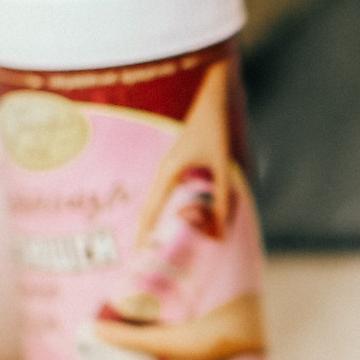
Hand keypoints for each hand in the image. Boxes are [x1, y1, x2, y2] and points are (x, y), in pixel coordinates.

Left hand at [93, 296, 265, 359]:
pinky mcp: (192, 334)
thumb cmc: (214, 339)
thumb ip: (133, 338)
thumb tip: (95, 332)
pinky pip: (163, 334)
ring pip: (150, 350)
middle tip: (98, 338)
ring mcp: (186, 353)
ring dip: (133, 338)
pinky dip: (149, 325)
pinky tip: (139, 308)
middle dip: (119, 357)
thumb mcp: (169, 341)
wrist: (251, 321)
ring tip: (112, 320)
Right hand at [136, 62, 245, 245]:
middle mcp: (162, 171)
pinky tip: (167, 220)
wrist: (210, 100)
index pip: (149, 212)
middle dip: (142, 234)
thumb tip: (222, 230)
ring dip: (151, 223)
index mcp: (168, 173)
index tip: (137, 257)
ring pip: (153, 201)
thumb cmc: (216, 129)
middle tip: (139, 259)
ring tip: (149, 246)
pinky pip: (162, 193)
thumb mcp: (222, 166)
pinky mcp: (173, 165)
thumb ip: (222, 199)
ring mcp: (166, 168)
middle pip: (147, 209)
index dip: (142, 235)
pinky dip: (160, 210)